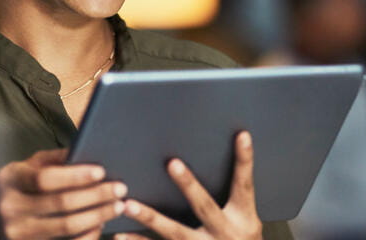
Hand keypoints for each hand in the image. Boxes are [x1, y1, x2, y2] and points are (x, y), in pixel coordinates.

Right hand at [0, 149, 126, 238]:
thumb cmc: (20, 188)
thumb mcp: (29, 167)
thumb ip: (54, 159)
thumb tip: (88, 148)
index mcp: (10, 180)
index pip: (45, 178)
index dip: (76, 176)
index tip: (101, 171)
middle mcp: (10, 208)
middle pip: (61, 203)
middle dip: (96, 196)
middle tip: (121, 189)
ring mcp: (17, 234)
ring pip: (66, 227)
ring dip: (97, 216)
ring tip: (118, 206)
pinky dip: (86, 236)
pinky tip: (101, 225)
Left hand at [118, 131, 261, 239]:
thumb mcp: (246, 221)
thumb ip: (233, 197)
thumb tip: (217, 155)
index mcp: (244, 219)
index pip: (244, 184)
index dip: (244, 160)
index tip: (242, 134)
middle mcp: (225, 233)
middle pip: (205, 206)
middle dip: (189, 185)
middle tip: (172, 163)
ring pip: (175, 233)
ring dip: (151, 218)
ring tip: (129, 204)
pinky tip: (120, 235)